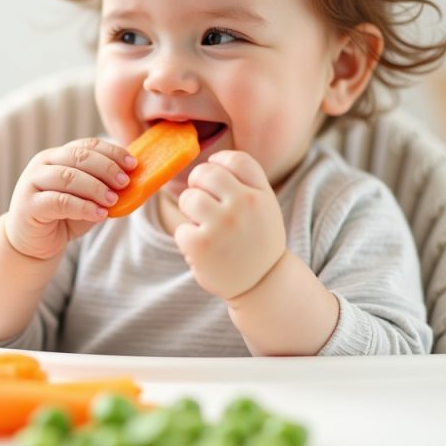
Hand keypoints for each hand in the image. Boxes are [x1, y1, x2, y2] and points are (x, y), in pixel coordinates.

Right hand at [5, 137, 135, 259]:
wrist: (33, 244)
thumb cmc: (63, 217)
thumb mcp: (88, 199)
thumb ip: (105, 188)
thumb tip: (134, 181)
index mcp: (58, 155)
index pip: (87, 145)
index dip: (112, 152)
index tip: (133, 165)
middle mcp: (42, 164)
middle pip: (78, 157)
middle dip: (106, 168)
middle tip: (125, 182)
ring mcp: (32, 182)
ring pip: (68, 177)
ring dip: (96, 188)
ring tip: (113, 200)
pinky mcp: (28, 205)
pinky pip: (59, 201)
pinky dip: (83, 207)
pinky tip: (99, 214)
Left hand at [174, 151, 286, 299]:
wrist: (263, 285)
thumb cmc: (256, 241)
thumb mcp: (265, 208)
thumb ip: (245, 183)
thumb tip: (210, 162)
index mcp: (261, 194)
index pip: (236, 160)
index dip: (219, 162)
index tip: (215, 173)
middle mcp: (244, 205)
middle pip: (205, 173)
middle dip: (198, 184)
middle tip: (202, 201)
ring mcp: (222, 224)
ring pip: (188, 198)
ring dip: (190, 210)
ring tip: (202, 225)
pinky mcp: (202, 245)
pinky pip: (181, 229)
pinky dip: (187, 239)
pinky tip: (202, 248)